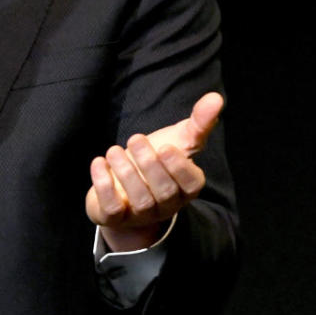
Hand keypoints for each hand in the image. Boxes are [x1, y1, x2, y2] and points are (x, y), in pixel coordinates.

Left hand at [85, 92, 222, 251]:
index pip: (192, 184)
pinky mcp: (115, 217)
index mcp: (185, 187)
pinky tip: (99, 162)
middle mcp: (166, 205)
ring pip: (140, 200)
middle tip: (135, 139)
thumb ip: (198, 123)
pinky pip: (112, 209)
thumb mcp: (178, 140)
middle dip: (149, 165)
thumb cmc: (157, 160)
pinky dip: (104, 186)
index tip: (165, 147)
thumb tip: (216, 97)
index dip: (179, 168)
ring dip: (125, 172)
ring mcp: (141, 214)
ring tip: (114, 150)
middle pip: (164, 191)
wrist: (126, 188)